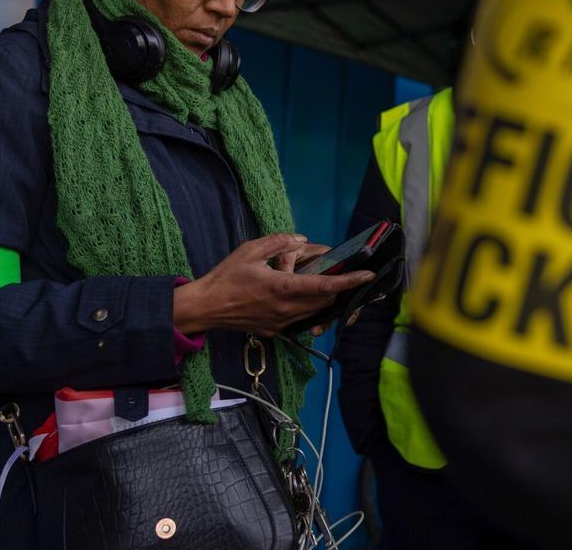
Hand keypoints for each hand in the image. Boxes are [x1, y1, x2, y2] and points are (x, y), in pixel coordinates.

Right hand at [173, 233, 374, 336]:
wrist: (204, 307)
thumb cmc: (226, 277)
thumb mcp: (251, 250)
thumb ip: (279, 242)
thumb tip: (301, 240)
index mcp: (283, 288)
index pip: (325, 287)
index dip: (349, 281)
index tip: (366, 275)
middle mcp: (286, 309)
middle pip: (325, 302)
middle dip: (337, 288)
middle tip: (341, 273)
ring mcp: (281, 323)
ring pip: (314, 313)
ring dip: (323, 299)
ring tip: (323, 283)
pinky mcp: (274, 331)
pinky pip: (299, 320)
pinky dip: (307, 308)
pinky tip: (300, 296)